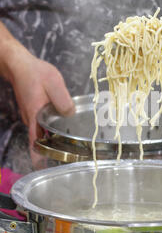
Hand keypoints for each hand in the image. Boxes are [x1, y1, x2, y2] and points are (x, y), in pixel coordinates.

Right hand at [7, 43, 74, 167]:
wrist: (19, 64)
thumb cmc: (35, 72)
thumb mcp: (54, 83)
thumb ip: (63, 100)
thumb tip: (70, 114)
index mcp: (35, 115)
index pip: (35, 140)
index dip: (38, 155)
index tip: (42, 168)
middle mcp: (30, 118)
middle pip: (39, 139)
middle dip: (49, 149)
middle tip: (65, 156)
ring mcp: (30, 115)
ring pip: (41, 131)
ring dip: (51, 138)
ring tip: (68, 142)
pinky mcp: (32, 110)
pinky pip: (41, 123)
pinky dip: (49, 127)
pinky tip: (61, 125)